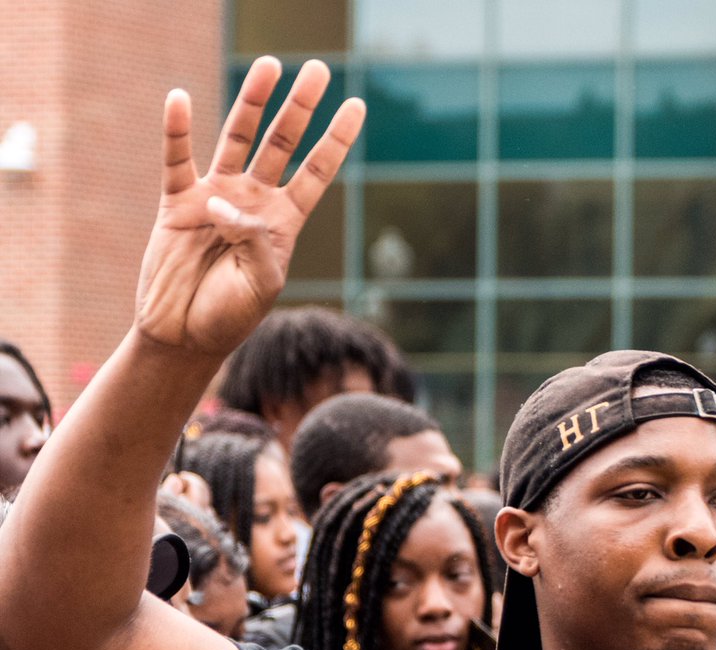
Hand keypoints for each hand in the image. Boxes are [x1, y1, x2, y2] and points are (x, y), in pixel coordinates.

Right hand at [135, 57, 364, 356]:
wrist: (185, 335)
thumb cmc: (230, 316)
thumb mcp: (260, 285)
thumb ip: (254, 242)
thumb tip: (225, 205)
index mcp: (283, 223)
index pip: (316, 172)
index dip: (336, 140)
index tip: (356, 105)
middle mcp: (252, 201)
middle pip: (282, 143)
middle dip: (299, 108)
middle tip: (317, 70)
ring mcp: (216, 197)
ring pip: (237, 138)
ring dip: (253, 102)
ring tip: (270, 66)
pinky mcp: (178, 203)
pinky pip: (177, 159)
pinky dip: (176, 130)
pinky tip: (178, 99)